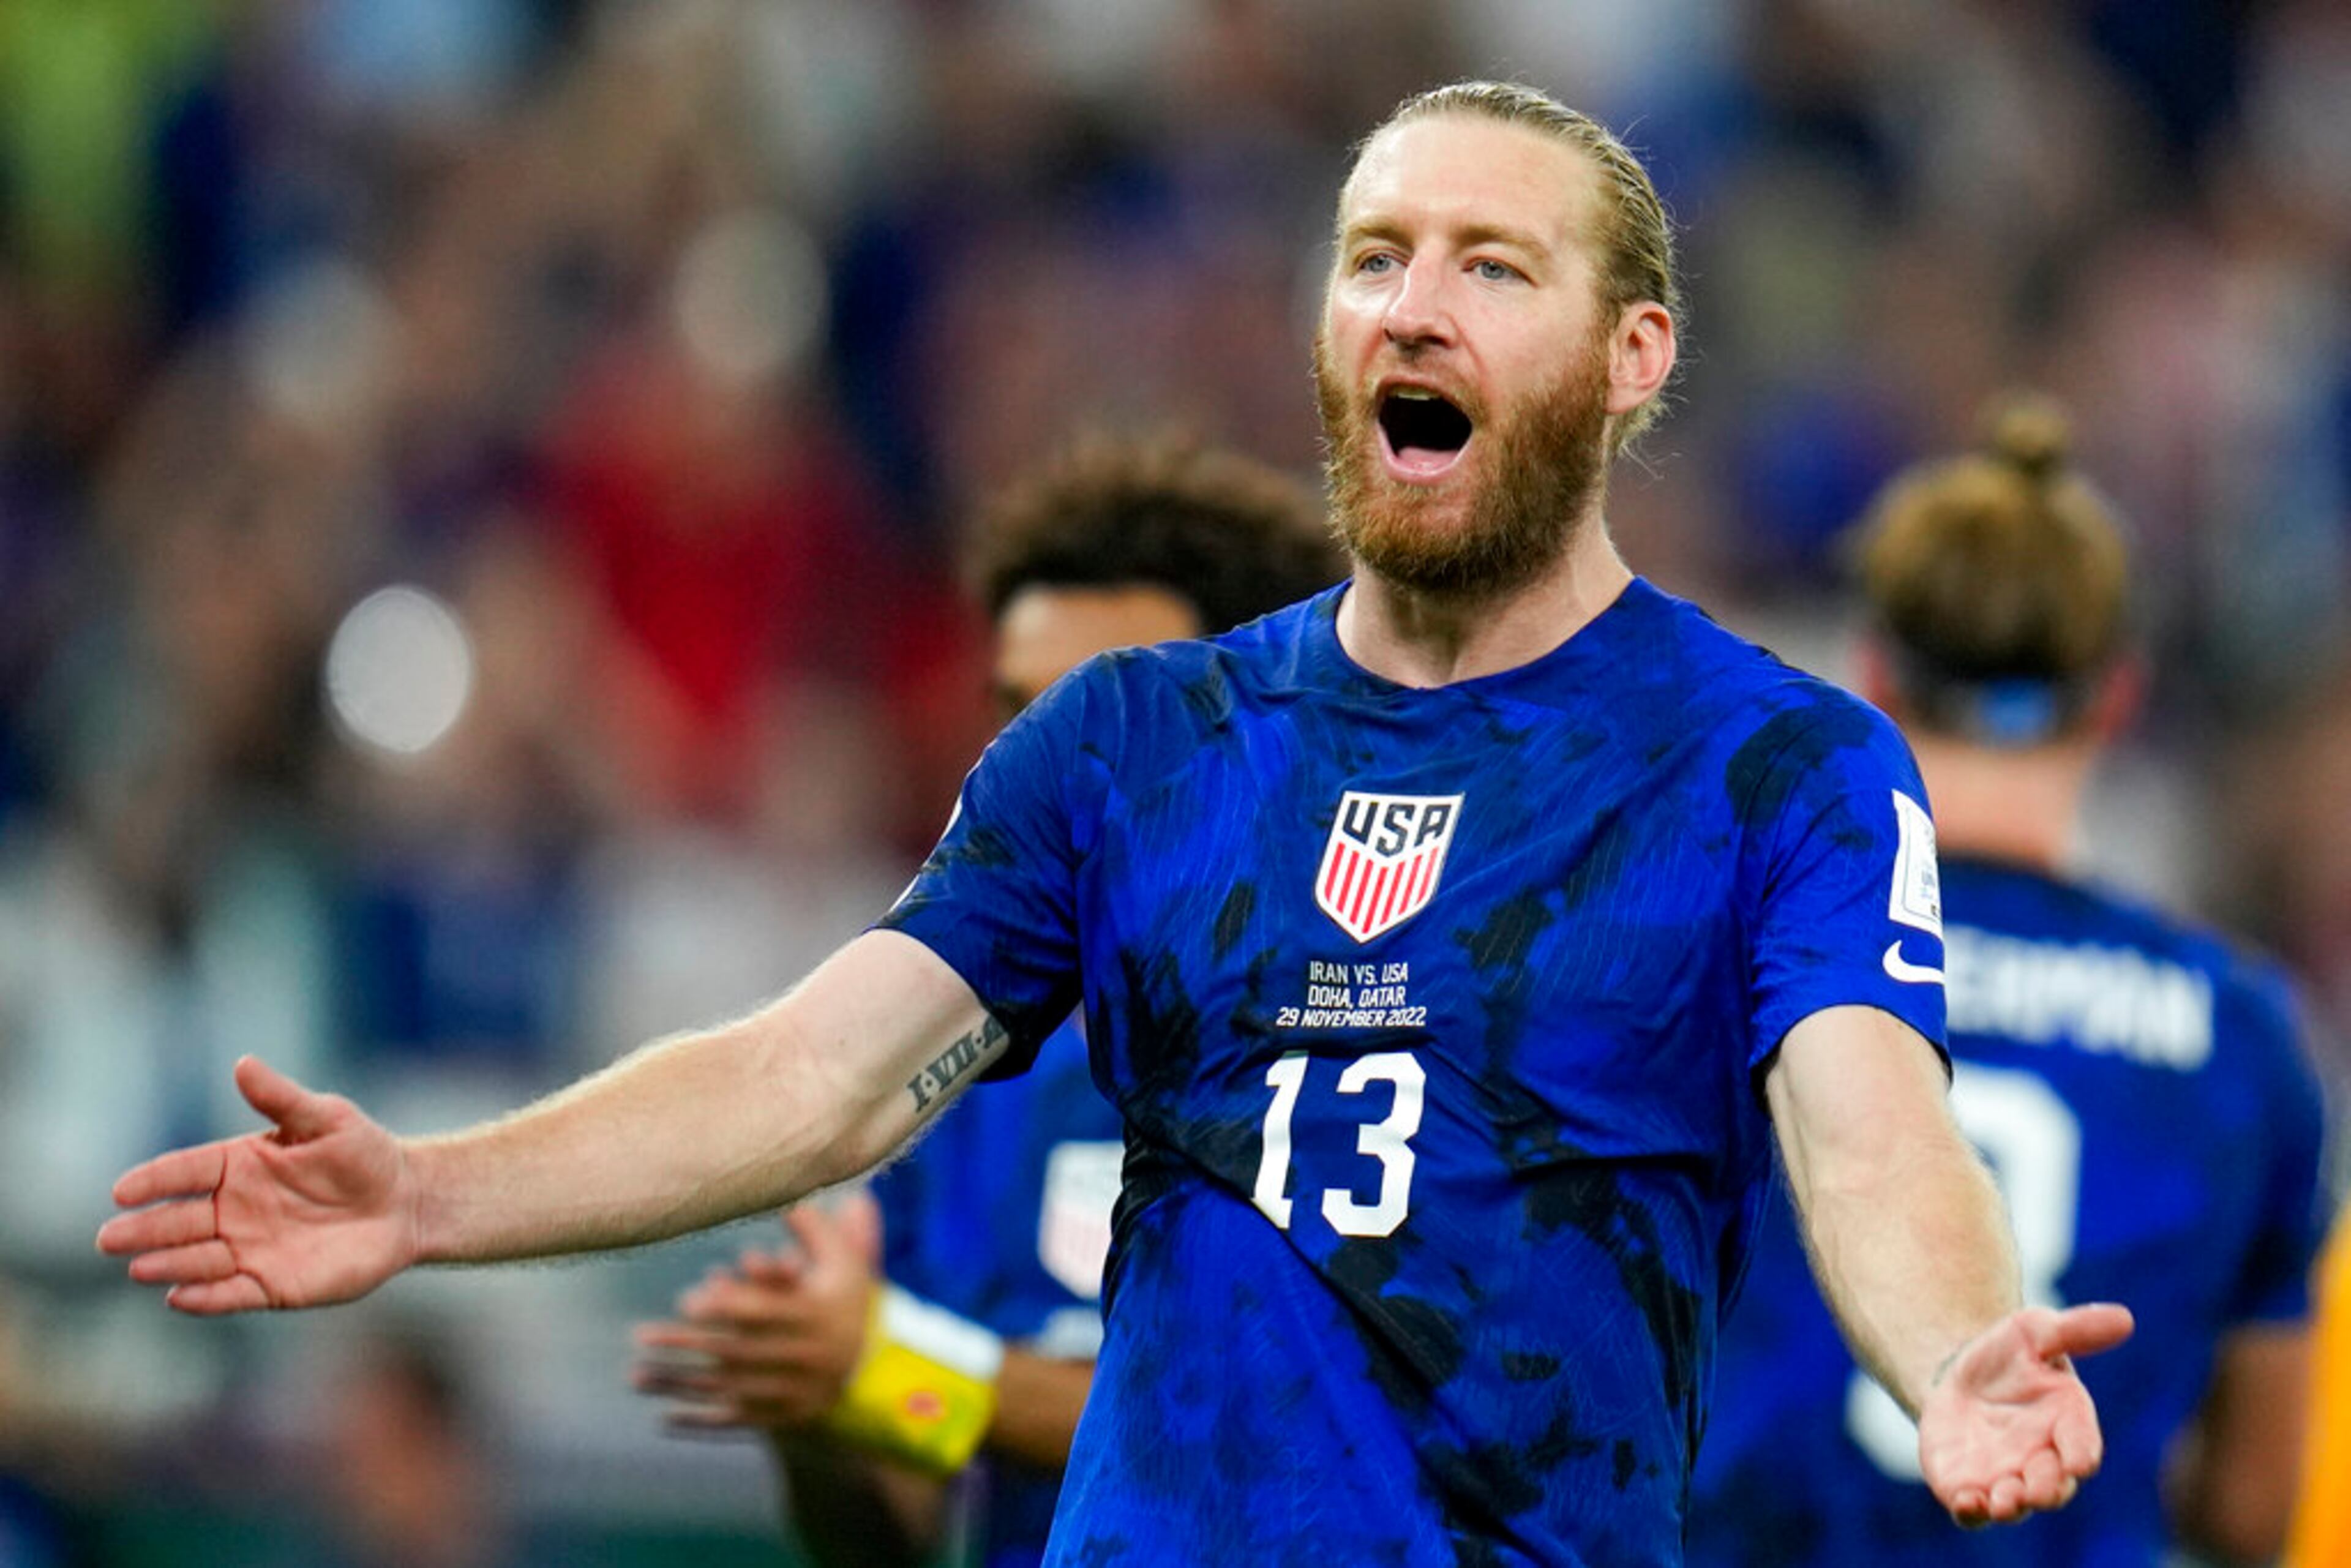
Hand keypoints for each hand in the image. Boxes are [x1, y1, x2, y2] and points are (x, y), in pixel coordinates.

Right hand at [96, 1057, 420, 1313]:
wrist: (405, 1201)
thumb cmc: (363, 1154)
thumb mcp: (326, 1118)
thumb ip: (281, 1098)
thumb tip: (242, 1063)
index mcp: (238, 1166)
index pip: (185, 1172)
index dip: (153, 1181)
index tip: (122, 1190)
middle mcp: (234, 1210)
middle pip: (179, 1220)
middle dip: (144, 1230)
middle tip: (110, 1238)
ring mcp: (250, 1249)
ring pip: (198, 1260)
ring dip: (168, 1264)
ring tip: (140, 1268)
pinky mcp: (273, 1285)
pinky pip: (232, 1294)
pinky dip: (206, 1297)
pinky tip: (180, 1297)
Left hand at [632, 1190, 881, 1430]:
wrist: (878, 1366)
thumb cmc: (848, 1298)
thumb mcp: (844, 1258)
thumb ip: (815, 1228)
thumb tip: (786, 1194)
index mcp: (815, 1316)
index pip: (764, 1312)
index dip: (726, 1306)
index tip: (686, 1301)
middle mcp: (803, 1357)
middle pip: (735, 1352)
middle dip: (685, 1345)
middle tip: (640, 1336)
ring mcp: (792, 1392)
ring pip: (729, 1389)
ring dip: (680, 1384)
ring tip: (636, 1376)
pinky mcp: (784, 1417)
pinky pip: (738, 1422)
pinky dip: (701, 1421)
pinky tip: (664, 1417)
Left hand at [1918, 1302, 2134, 1525]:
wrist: (1957, 1376)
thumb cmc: (2008, 1355)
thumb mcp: (2034, 1331)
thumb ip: (2075, 1329)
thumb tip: (2124, 1317)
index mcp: (2067, 1423)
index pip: (2082, 1444)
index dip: (2082, 1454)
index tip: (2079, 1461)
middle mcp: (2042, 1459)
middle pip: (2053, 1485)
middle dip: (2047, 1489)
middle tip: (2036, 1488)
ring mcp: (2006, 1478)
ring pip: (2015, 1505)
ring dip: (2011, 1506)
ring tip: (2002, 1500)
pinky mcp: (1968, 1487)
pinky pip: (1972, 1511)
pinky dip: (1971, 1511)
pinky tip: (1964, 1501)